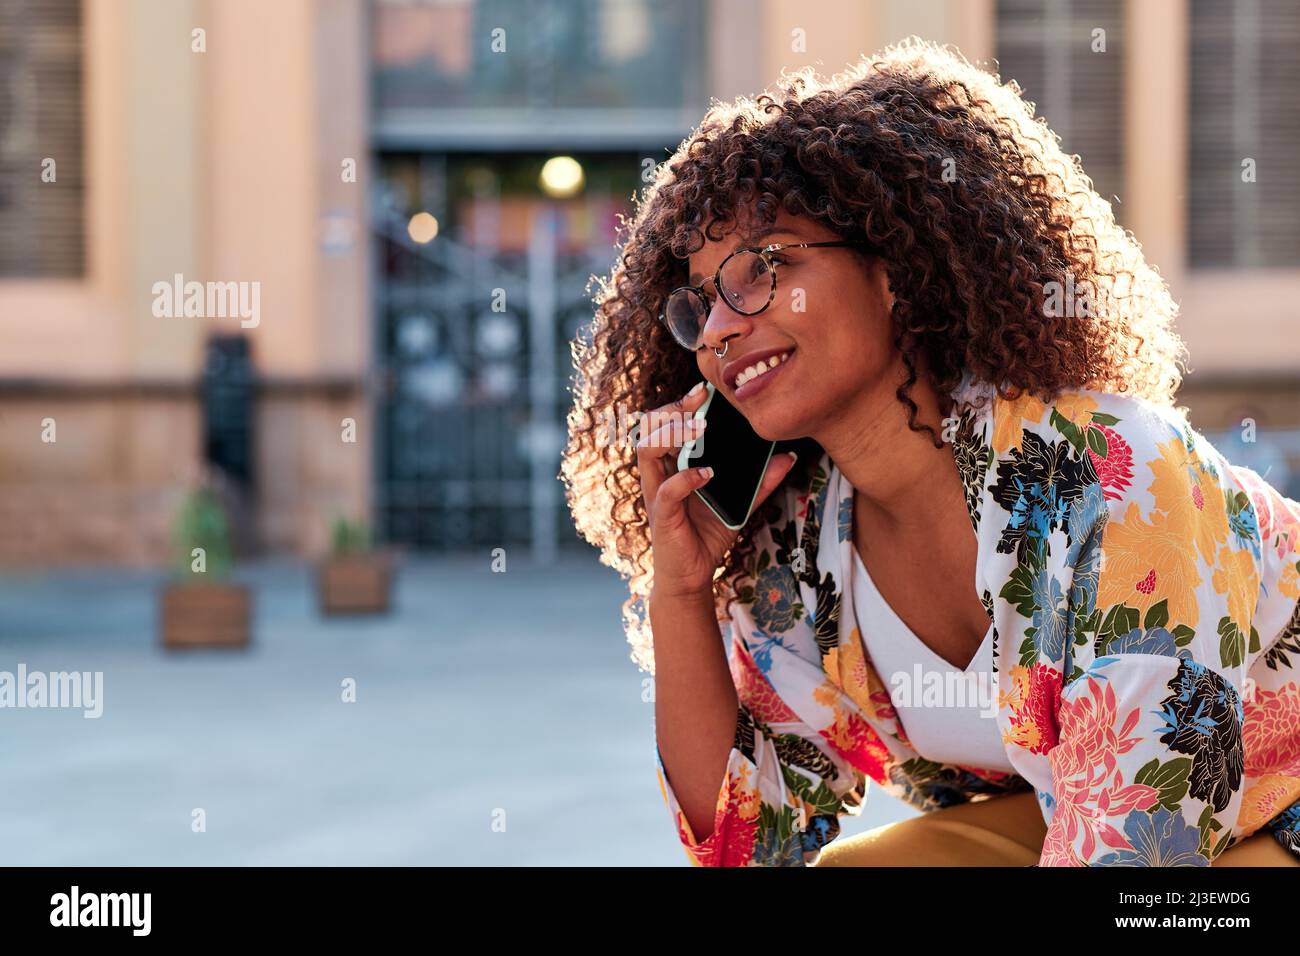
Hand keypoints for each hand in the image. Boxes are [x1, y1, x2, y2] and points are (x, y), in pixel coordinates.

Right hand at [636, 381, 797, 600]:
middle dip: (672, 408)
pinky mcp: (662, 515)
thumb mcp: (740, 503)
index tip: (705, 389)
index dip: (680, 403)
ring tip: (700, 428)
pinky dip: (685, 477)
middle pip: (649, 427)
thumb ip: (760, 481)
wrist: (692, 576)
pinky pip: (667, 490)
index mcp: (672, 465)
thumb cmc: (707, 536)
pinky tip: (707, 473)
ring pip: (647, 450)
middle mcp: (659, 474)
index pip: (666, 423)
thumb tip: (788, 456)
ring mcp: (657, 493)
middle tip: (699, 398)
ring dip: (673, 434)